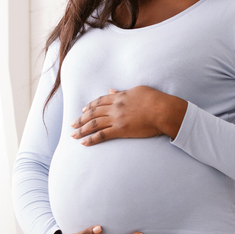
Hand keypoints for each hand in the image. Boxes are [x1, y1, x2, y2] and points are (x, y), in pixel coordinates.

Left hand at [70, 85, 186, 145]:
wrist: (163, 110)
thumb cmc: (155, 99)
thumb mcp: (137, 90)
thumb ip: (123, 92)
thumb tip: (112, 90)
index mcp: (119, 97)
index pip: (99, 101)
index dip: (89, 107)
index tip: (82, 111)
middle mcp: (114, 107)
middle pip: (93, 113)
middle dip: (80, 119)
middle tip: (72, 124)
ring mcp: (116, 118)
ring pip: (94, 124)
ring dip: (82, 130)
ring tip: (73, 135)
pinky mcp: (120, 130)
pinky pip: (102, 135)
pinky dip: (91, 139)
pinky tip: (84, 143)